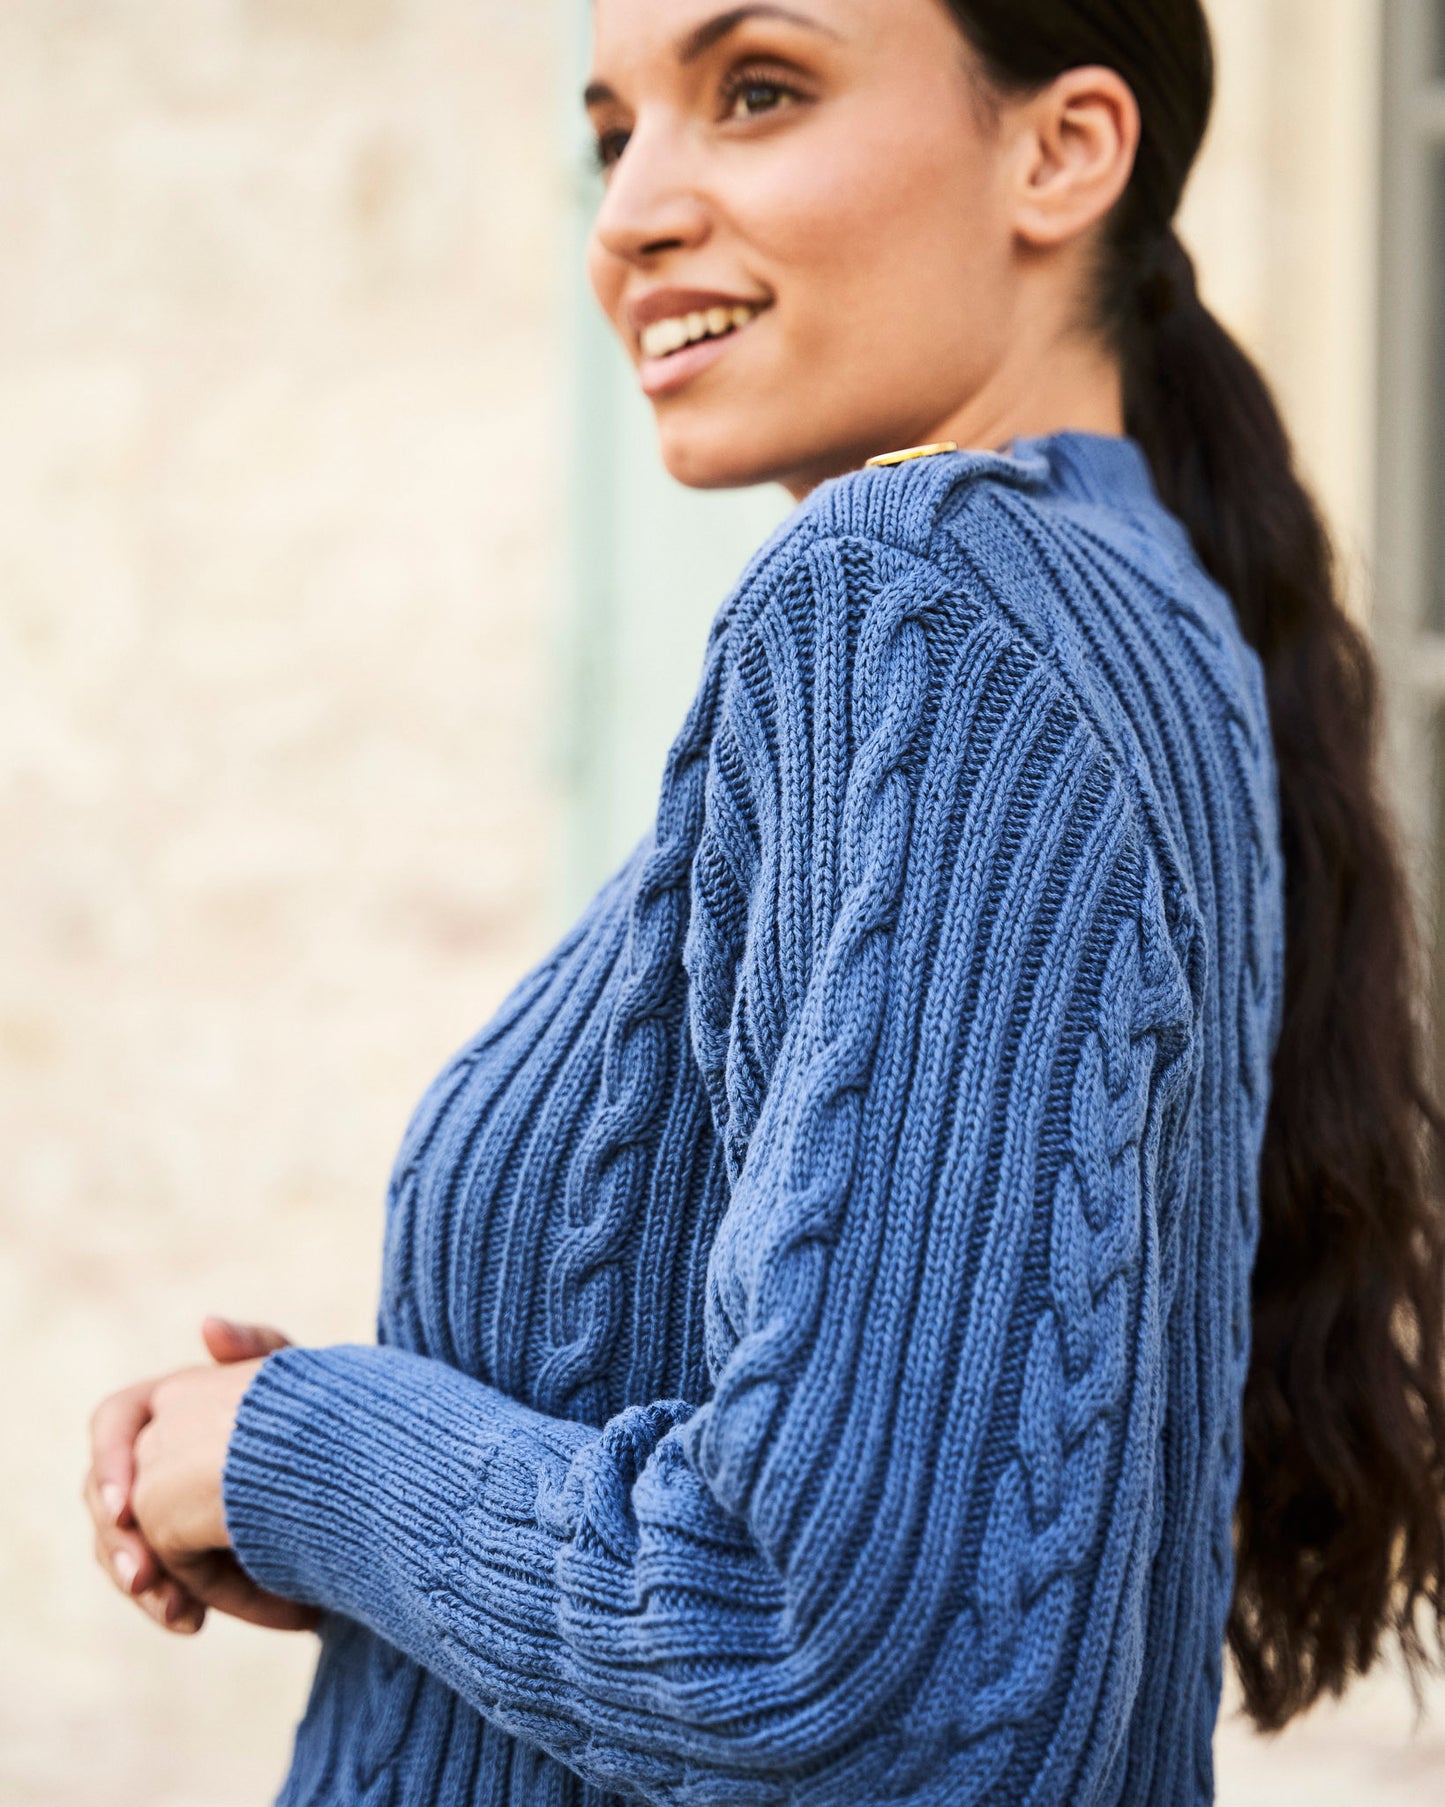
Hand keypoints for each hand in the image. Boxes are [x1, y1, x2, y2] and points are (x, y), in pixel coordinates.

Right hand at [85, 1317, 319, 1634]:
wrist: (360, 1459)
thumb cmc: (320, 1406)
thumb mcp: (295, 1376)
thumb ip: (257, 1348)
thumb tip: (207, 1325)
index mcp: (169, 1403)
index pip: (114, 1423)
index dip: (108, 1463)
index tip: (127, 1507)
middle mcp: (154, 1455)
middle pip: (108, 1502)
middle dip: (118, 1544)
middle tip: (143, 1579)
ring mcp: (166, 1509)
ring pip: (127, 1550)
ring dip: (142, 1585)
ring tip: (179, 1614)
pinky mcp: (190, 1552)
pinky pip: (165, 1581)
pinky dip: (174, 1600)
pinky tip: (193, 1621)